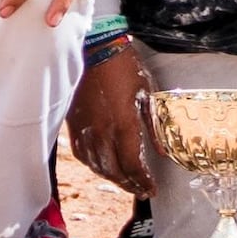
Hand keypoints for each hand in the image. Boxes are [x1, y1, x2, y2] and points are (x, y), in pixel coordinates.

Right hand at [66, 39, 155, 193]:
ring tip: (124, 182)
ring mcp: (86, 130)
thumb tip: (162, 150)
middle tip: (140, 190)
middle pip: (115, 171)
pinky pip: (82, 154)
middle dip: (129, 184)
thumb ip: (153, 125)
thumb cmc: (124, 66)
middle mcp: (102, 133)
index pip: (133, 165)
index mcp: (124, 125)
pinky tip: (102, 166)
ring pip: (97, 166)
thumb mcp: (147, 92)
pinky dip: (94, 165)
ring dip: (112, 178)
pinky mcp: (74, 124)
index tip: (152, 188)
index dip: (143, 180)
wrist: (94, 47)